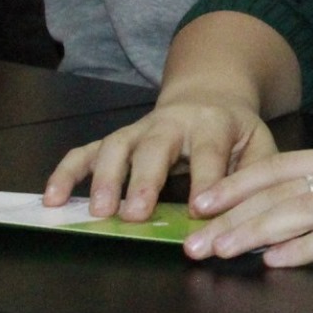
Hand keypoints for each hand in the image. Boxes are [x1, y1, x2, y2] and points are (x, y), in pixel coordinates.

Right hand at [44, 97, 275, 221]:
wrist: (210, 98)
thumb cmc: (235, 133)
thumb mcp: (259, 145)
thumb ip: (257, 175)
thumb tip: (254, 212)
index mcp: (213, 124)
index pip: (208, 152)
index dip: (203, 180)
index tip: (197, 210)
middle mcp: (172, 123)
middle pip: (155, 147)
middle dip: (144, 180)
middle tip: (135, 214)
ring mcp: (140, 129)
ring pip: (116, 147)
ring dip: (105, 179)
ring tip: (99, 212)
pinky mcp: (117, 140)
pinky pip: (86, 152)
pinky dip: (67, 173)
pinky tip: (53, 198)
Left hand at [182, 142, 312, 265]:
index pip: (287, 167)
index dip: (240, 183)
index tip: (204, 201)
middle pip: (282, 192)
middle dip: (231, 215)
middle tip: (192, 237)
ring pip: (302, 213)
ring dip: (253, 233)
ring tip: (218, 250)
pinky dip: (305, 249)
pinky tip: (279, 261)